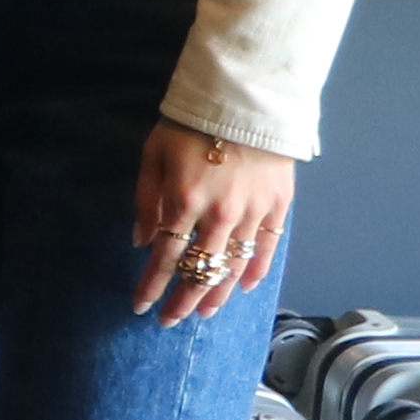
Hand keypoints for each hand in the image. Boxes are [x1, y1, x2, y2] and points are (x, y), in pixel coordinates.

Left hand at [132, 120, 293, 322]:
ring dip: (217, 294)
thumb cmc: (190, 123)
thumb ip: (146, 200)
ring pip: (234, 266)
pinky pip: (267, 247)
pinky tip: (243, 286)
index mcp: (183, 203)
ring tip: (205, 313)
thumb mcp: (153, 154)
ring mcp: (252, 213)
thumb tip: (141, 242)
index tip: (140, 307)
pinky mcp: (278, 206)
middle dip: (182, 301)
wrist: (245, 98)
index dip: (152, 286)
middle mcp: (219, 216)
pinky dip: (255, 270)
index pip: (165, 258)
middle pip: (200, 271)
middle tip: (171, 321)